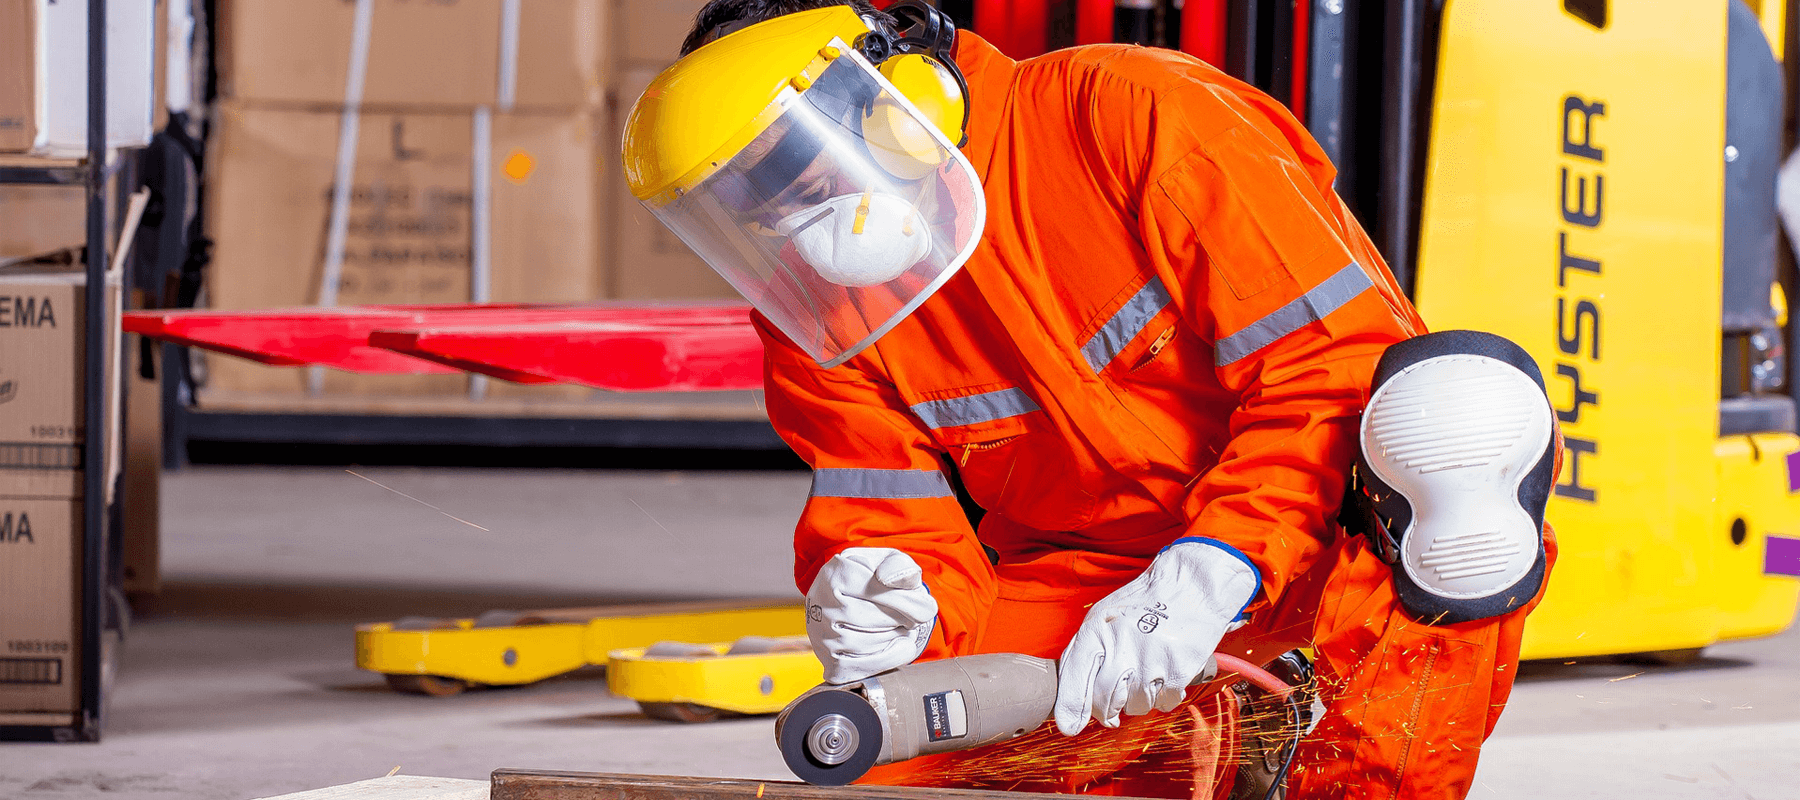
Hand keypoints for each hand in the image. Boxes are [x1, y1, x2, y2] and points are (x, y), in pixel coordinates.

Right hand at [805, 547, 937, 683]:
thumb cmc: (877, 579)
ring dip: (894, 637)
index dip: (906, 601)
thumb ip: (898, 566)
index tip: (925, 607)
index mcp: (836, 572)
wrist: (858, 600)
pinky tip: (900, 645)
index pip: (875, 590)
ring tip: (901, 627)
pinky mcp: (830, 659)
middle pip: (872, 618)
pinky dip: (889, 659)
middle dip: (902, 619)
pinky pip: (862, 667)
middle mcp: (821, 602)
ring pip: (867, 643)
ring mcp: (822, 633)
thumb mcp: (892, 562)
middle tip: (912, 618)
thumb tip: (892, 580)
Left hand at [1053, 539, 1258, 735]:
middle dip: (1108, 710)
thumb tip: (1072, 699)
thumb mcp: (1104, 617)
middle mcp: (1121, 644)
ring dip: (1139, 699)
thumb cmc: (1143, 604)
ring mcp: (1151, 658)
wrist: (1191, 586)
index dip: (1071, 708)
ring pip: (1136, 705)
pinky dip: (1164, 697)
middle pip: (1105, 699)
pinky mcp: (1179, 669)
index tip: (1071, 726)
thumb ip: (1085, 652)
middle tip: (1114, 706)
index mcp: (1097, 629)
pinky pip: (1164, 703)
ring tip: (1145, 674)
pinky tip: (1164, 675)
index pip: (1075, 677)